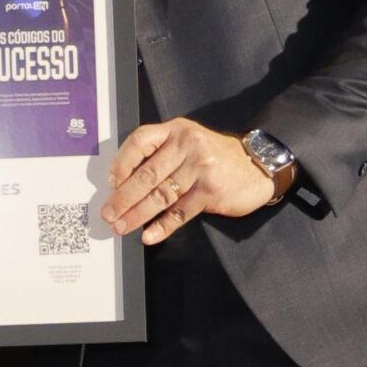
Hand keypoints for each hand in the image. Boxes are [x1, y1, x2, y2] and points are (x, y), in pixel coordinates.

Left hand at [103, 118, 290, 243]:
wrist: (257, 166)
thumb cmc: (216, 156)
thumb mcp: (189, 143)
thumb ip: (161, 154)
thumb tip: (124, 182)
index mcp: (176, 130)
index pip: (140, 141)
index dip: (121, 162)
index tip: (111, 182)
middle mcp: (187, 145)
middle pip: (147, 174)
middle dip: (123, 197)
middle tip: (108, 214)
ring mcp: (200, 168)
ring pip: (161, 195)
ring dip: (137, 215)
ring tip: (122, 227)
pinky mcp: (210, 191)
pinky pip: (180, 212)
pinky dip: (162, 226)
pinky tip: (149, 235)